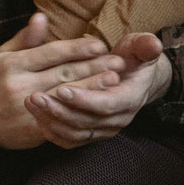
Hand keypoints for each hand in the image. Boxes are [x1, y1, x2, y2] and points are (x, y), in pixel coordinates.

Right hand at [0, 13, 123, 149]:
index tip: (98, 44)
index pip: (50, 53)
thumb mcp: (3, 56)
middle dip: (93, 66)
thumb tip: (42, 16)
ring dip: (93, 87)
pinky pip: (61, 119)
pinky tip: (97, 105)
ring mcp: (27, 108)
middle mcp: (20, 85)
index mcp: (13, 64)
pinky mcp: (33, 128)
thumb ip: (25, 38)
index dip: (76, 48)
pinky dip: (81, 111)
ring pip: (66, 96)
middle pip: (63, 74)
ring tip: (114, 79)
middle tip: (117, 61)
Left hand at [24, 32, 172, 147]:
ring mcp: (105, 129)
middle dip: (59, 110)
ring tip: (30, 104)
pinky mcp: (92, 133)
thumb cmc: (134, 57)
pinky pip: (70, 139)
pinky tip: (36, 117)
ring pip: (75, 133)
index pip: (106, 104)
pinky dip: (53, 131)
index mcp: (130, 98)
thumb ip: (145, 46)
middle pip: (86, 122)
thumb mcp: (141, 47)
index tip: (61, 90)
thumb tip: (153, 44)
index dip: (84, 99)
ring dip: (51, 120)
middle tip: (34, 97)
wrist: (135, 77)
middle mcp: (119, 119)